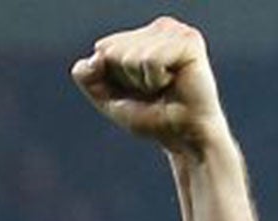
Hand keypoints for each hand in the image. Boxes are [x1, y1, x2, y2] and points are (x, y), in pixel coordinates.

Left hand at [70, 16, 227, 156]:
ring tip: (163, 87)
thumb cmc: (150, 116)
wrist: (182, 136)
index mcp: (142, 35)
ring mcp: (176, 31)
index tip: (137, 90)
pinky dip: (155, 80)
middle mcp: (160, 27)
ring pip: (130, 56)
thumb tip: (93, 58)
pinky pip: (150, 60)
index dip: (112, 78)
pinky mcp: (189, 41)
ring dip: (142, 82)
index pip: (102, 48)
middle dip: (127, 80)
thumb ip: (88, 77)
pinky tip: (173, 82)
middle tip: (153, 91)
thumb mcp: (108, 98)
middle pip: (113, 51)